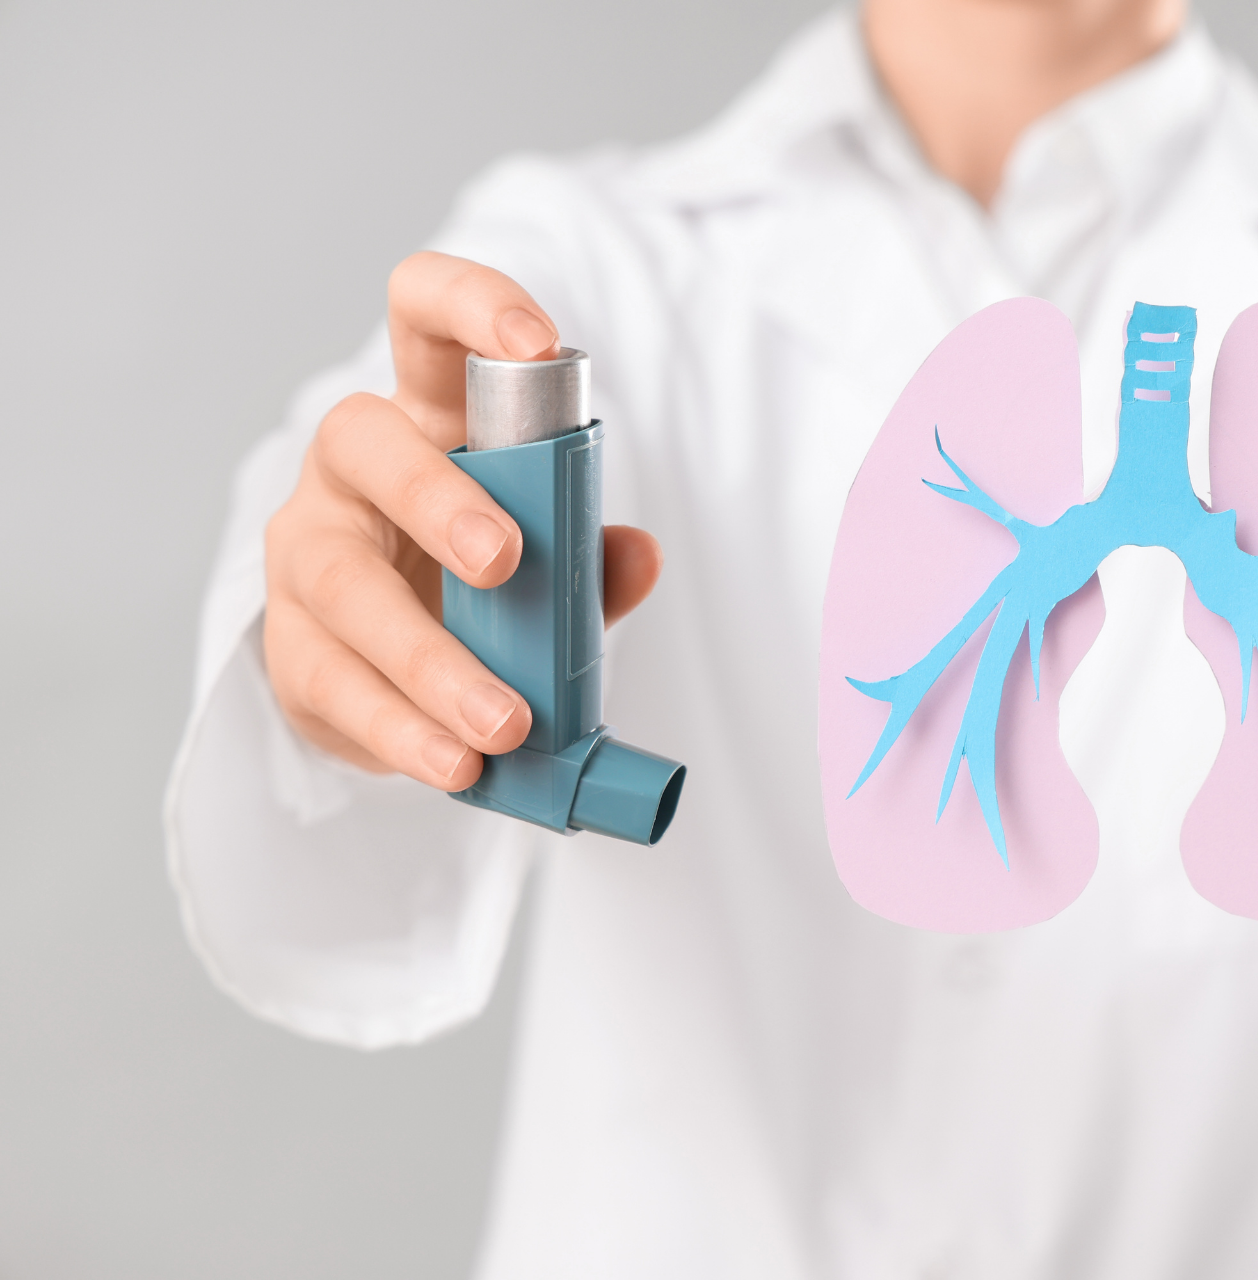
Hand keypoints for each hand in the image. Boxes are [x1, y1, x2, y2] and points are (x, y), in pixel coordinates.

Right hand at [263, 252, 662, 789]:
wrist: (402, 666)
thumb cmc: (485, 579)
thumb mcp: (551, 558)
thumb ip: (591, 556)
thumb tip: (638, 555)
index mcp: (428, 413)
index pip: (422, 317)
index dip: (470, 306)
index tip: (537, 344)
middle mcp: (353, 467)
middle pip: (362, 442)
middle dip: (435, 498)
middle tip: (505, 564)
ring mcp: (308, 551)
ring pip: (341, 583)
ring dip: (428, 658)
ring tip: (503, 722)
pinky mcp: (292, 645)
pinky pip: (333, 683)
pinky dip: (401, 730)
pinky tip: (455, 765)